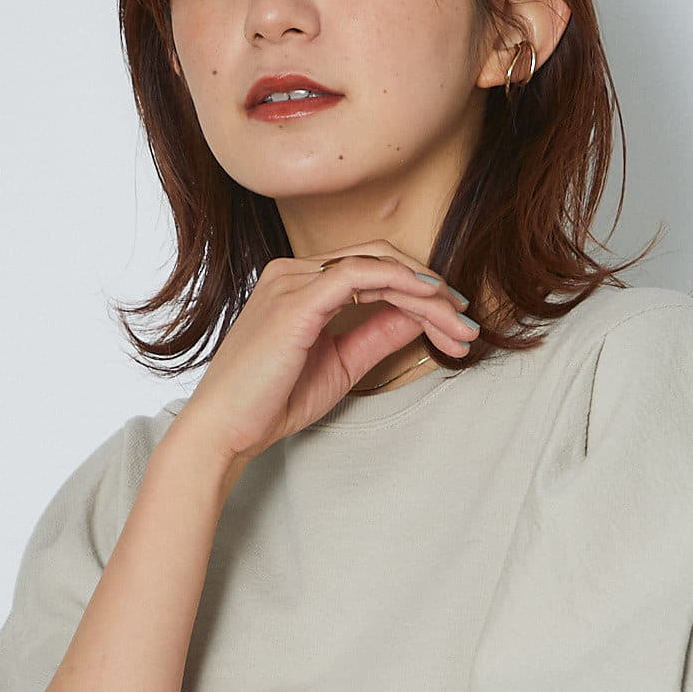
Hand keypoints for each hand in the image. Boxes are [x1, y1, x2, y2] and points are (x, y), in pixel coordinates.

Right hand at [171, 241, 477, 469]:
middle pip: (381, 261)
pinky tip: (429, 302)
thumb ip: (379, 334)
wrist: (225, 430)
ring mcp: (292, 280)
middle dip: (433, 291)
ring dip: (427, 294)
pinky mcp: (295, 299)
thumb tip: (422, 314)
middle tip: (467, 325)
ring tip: (458, 325)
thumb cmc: (272, 401)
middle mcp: (294, 272)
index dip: (422, 292)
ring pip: (378, 266)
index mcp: (301, 284)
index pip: (374, 271)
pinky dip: (400, 284)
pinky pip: (358, 275)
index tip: (455, 323)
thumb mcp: (342, 363)